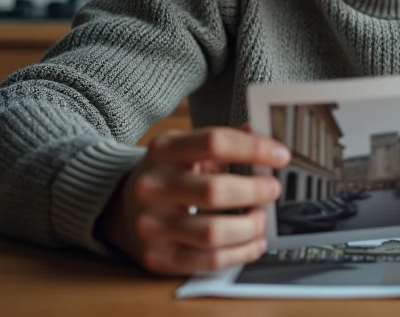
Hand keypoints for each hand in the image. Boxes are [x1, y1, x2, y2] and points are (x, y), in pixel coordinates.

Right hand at [100, 127, 290, 275]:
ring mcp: (152, 225)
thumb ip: (223, 143)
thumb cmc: (165, 175)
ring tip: (261, 219)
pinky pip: (207, 261)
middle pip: (214, 190)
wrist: (119, 207)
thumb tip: (265, 139)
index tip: (280, 155)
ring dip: (249, 227)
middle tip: (273, 190)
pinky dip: (240, 253)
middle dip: (254, 191)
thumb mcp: (185, 149)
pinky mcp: (158, 257)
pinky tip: (253, 243)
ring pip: (212, 232)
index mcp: (164, 150)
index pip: (215, 142)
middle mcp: (153, 186)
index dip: (254, 148)